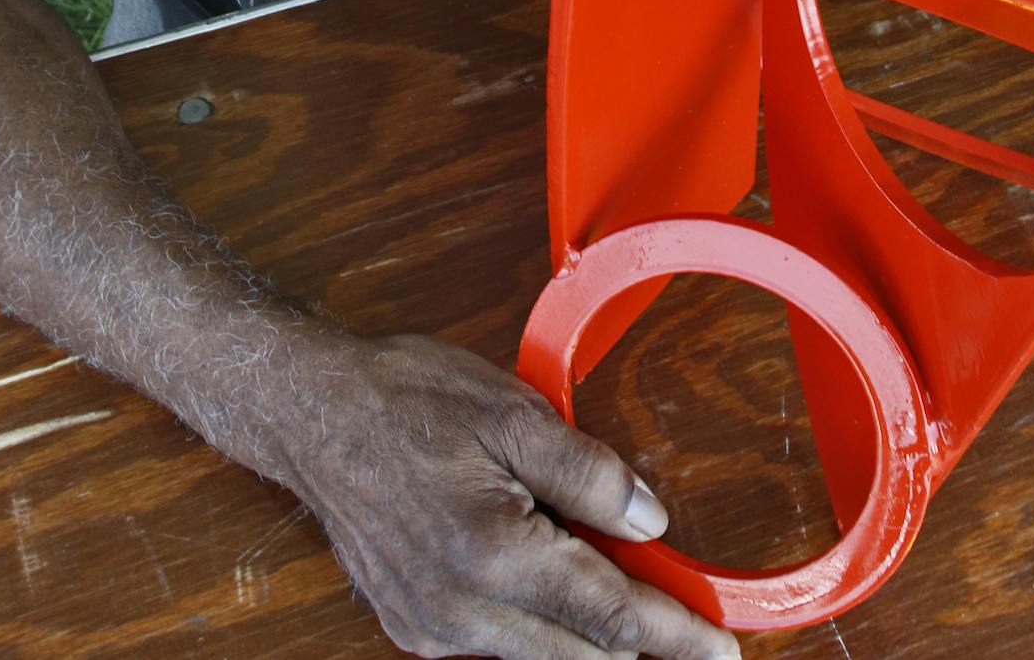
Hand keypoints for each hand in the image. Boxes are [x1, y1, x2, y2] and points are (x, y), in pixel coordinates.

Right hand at [276, 328, 738, 659]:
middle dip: (639, 643)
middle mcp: (460, 614)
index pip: (608, 619)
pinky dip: (540, 625)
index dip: (675, 639)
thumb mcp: (513, 414)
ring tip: (622, 588)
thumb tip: (652, 522)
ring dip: (588, 633)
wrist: (312, 413)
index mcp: (491, 558)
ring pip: (540, 658)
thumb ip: (590, 473)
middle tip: (689, 626)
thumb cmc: (406, 399)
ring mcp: (431, 630)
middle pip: (580, 657)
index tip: (721, 656)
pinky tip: (554, 581)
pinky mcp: (414, 628)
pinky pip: (499, 646)